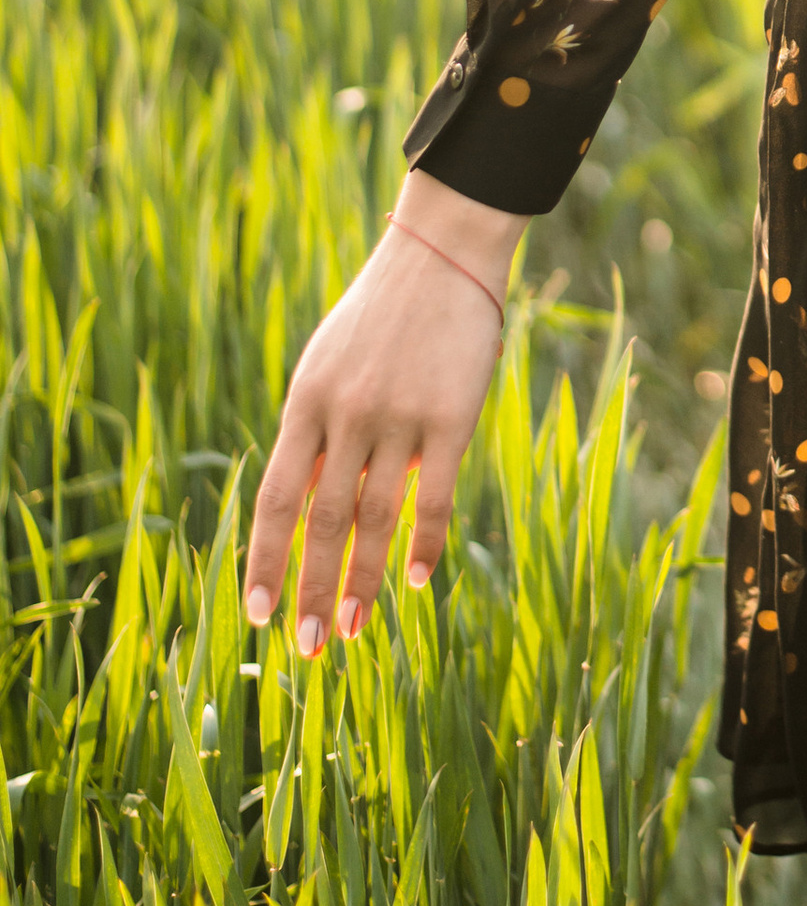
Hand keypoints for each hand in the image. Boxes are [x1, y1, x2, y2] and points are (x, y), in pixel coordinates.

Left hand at [244, 171, 526, 650]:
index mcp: (305, 403)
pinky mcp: (450, 416)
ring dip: (365, 582)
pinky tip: (417, 581)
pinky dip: (424, 543)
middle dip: (312, 590)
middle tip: (308, 649)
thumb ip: (317, 435)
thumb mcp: (328, 366)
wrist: (441, 255)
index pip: (274, 499)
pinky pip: (433, 494)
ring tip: (356, 633)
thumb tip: (308, 513)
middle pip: (322, 521)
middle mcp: (344, 414)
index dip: (263, 560)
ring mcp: (398, 415)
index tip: (256, 612)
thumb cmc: (382, 317)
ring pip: (375, 518)